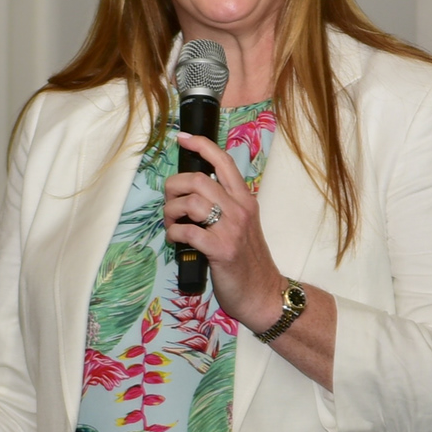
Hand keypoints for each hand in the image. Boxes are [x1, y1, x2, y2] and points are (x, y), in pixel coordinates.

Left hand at [164, 129, 287, 333]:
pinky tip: (175, 241)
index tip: (181, 138)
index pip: (223, 161)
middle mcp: (239, 209)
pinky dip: (174, 234)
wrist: (263, 294)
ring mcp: (231, 229)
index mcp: (244, 199)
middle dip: (172, 189)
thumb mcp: (242, 226)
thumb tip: (193, 195)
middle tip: (169, 204)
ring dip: (170, 212)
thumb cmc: (247, 261)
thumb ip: (224, 207)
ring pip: (189, 203)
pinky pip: (187, 232)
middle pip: (197, 180)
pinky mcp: (220, 250)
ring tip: (171, 225)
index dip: (200, 145)